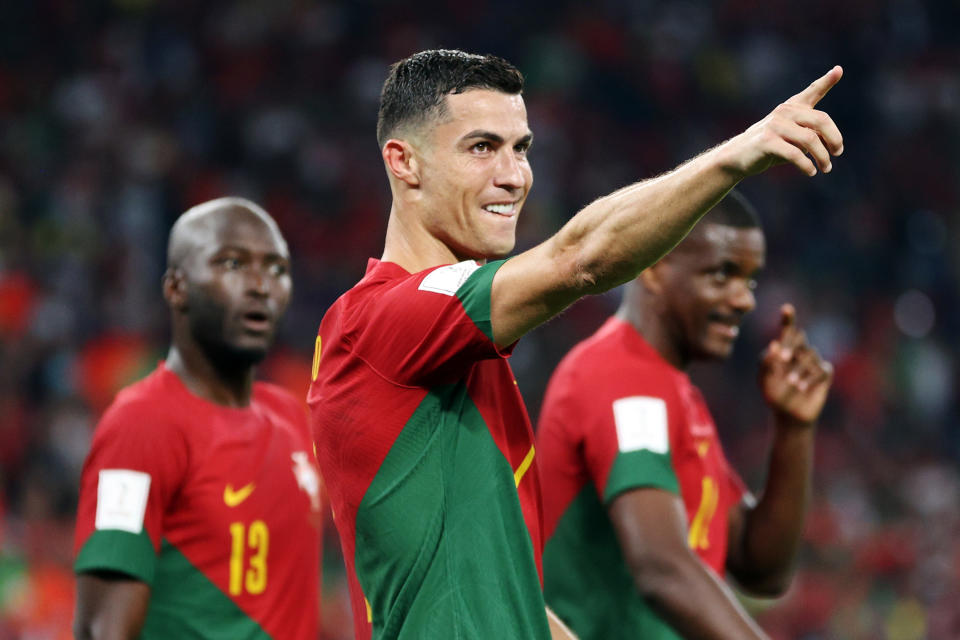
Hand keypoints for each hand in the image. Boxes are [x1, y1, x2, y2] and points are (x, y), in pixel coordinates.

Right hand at [721, 66, 843, 177]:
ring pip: (810, 140)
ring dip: (822, 157)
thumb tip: (832, 144)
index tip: (838, 70)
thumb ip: (809, 133)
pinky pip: (795, 154)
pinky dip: (806, 165)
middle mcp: (784, 112)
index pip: (812, 92)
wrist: (736, 157)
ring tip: (826, 168)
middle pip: (820, 120)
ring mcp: (774, 125)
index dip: (826, 81)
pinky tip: (810, 172)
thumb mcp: (790, 137)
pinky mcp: (767, 141)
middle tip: (838, 153)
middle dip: (834, 138)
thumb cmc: (768, 147)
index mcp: (791, 108)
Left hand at [759, 304, 832, 424]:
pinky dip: (811, 378)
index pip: (788, 331)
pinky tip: (801, 388)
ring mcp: (814, 362)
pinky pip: (822, 369)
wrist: (788, 414)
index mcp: (785, 350)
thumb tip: (774, 345)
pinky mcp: (824, 375)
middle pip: (800, 337)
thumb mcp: (764, 379)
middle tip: (782, 358)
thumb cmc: (774, 394)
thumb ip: (765, 362)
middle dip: (791, 345)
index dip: (788, 319)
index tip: (786, 308)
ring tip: (790, 384)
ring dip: (799, 369)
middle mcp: (801, 352)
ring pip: (810, 355)